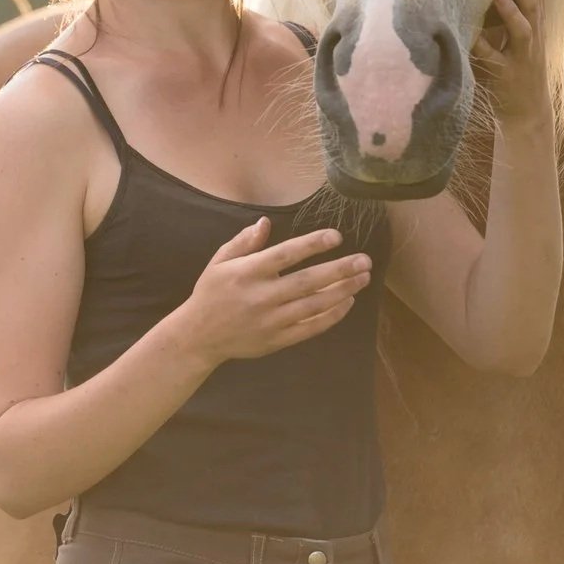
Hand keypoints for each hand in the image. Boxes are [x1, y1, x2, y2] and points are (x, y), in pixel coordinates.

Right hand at [177, 215, 371, 364]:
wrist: (198, 336)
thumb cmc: (211, 293)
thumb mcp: (219, 262)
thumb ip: (243, 242)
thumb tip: (265, 223)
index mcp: (247, 273)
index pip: (285, 255)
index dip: (312, 245)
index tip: (336, 236)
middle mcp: (261, 296)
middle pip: (308, 281)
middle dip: (340, 270)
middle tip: (365, 261)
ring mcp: (271, 320)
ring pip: (314, 305)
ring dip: (343, 291)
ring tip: (363, 278)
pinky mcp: (277, 340)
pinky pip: (311, 328)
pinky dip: (332, 316)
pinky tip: (347, 302)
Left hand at [472, 0, 556, 126]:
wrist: (528, 113)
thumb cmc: (525, 63)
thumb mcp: (534, 27)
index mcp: (536, 22)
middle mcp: (533, 37)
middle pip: (533, 4)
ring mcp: (521, 57)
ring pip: (522, 30)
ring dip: (511, 10)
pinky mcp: (506, 77)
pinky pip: (494, 60)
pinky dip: (483, 48)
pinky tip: (469, 36)